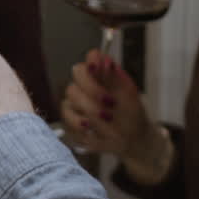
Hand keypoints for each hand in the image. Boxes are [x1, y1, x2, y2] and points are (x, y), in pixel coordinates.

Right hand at [61, 49, 162, 170]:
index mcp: (103, 74)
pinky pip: (66, 117)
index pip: (93, 57)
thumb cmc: (132, 116)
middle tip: (109, 104)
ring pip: (70, 97)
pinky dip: (80, 125)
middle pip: (77, 73)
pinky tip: (93, 130)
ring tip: (106, 121)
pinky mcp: (70, 118)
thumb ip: (116, 78)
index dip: (92, 61)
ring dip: (89, 110)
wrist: (132, 141)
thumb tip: (106, 61)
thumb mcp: (129, 97)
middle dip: (92, 89)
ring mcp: (76, 100)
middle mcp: (87, 84)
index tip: (96, 69)